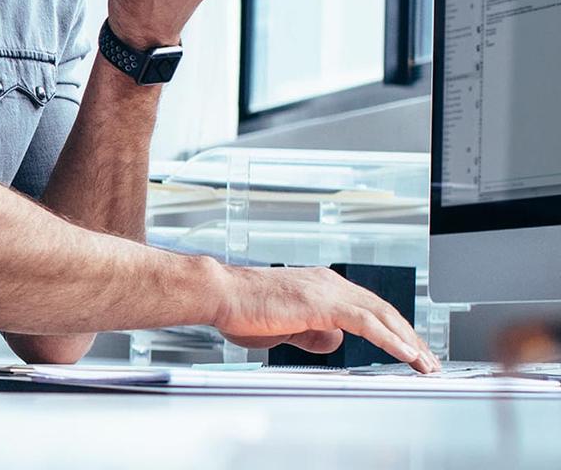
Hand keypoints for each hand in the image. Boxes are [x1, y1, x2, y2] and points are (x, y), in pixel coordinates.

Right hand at [213, 264, 440, 372]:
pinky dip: (390, 340)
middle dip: (411, 337)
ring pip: (382, 315)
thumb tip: (334, 341)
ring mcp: (326, 290)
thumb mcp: (285, 326)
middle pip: (384, 310)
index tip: (410, 350)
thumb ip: (311, 332)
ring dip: (409, 342)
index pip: (369, 307)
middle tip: (429, 362)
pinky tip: (406, 355)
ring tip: (426, 365)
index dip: (394, 330)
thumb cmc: (241, 309)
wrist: (219, 294)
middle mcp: (329, 282)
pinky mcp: (321, 304)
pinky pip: (366, 324)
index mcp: (320, 285)